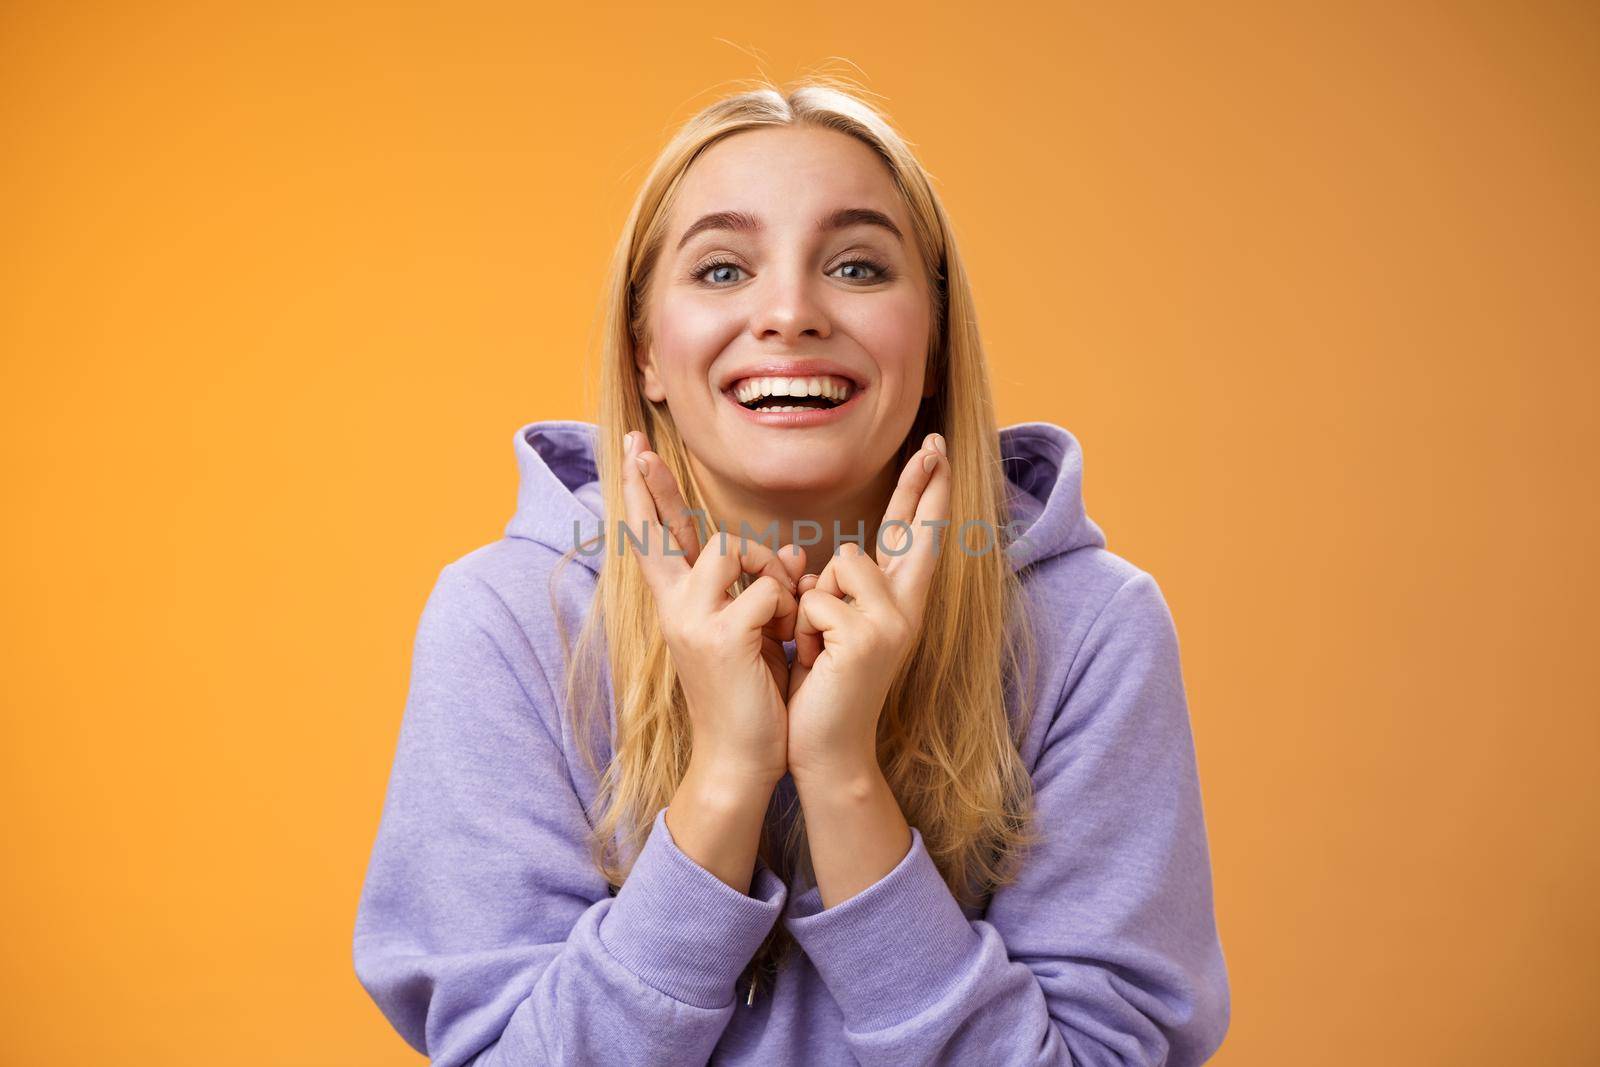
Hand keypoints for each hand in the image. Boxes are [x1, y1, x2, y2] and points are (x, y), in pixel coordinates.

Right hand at [622, 430, 807, 788]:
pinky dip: (788, 609)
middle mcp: (675, 606)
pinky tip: (785, 640)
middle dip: (654, 486)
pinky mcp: (718, 636)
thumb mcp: (756, 633)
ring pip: (731, 547)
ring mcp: (691, 619)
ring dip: (769, 570)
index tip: (632, 451)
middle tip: (637, 446)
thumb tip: (792, 552)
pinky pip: (767, 589)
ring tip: (780, 614)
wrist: (739, 759)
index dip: (645, 496)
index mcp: (679, 605)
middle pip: (664, 531)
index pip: (656, 540)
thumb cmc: (751, 697)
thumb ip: (764, 588)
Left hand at [786, 433, 950, 781]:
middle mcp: (906, 609)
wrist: (826, 747)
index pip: (912, 537)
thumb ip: (828, 591)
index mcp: (897, 604)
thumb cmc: (820, 685)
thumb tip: (804, 558)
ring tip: (816, 644)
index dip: (925, 494)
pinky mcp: (869, 638)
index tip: (936, 450)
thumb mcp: (825, 628)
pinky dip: (800, 628)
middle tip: (935, 441)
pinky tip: (813, 661)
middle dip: (922, 484)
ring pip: (842, 565)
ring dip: (811, 601)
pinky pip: (817, 600)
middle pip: (912, 532)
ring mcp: (893, 623)